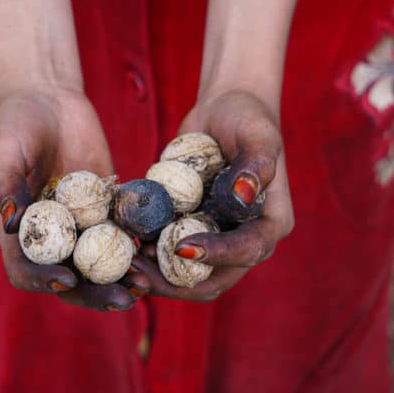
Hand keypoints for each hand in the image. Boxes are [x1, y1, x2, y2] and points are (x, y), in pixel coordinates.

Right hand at [0, 85, 138, 310]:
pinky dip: (140, 243)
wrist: (49, 99)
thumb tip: (10, 224)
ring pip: (103, 261)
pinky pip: (124, 231)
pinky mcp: (108, 208)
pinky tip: (159, 248)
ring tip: (147, 282)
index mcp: (19, 232)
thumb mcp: (3, 151)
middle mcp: (53, 235)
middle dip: (96, 292)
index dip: (45, 280)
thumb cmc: (15, 123)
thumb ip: (5, 185)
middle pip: (72, 276)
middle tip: (123, 297)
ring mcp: (82, 224)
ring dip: (123, 275)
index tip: (68, 279)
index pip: (27, 269)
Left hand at [132, 90, 293, 301]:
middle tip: (140, 271)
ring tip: (127, 262)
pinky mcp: (191, 231)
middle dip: (177, 282)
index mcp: (270, 223)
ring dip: (156, 275)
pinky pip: (168, 254)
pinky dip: (147, 255)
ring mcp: (216, 238)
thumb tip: (244, 196)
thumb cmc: (246, 116)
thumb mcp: (256, 134)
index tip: (181, 247)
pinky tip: (123, 244)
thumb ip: (256, 163)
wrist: (222, 110)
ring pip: (187, 275)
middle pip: (214, 279)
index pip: (247, 250)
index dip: (216, 255)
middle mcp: (245, 239)